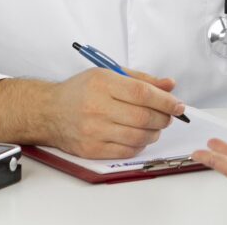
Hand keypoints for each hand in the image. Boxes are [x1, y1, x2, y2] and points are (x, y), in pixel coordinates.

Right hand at [42, 68, 186, 157]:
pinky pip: (126, 151)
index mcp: (103, 84)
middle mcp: (97, 108)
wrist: (48, 111)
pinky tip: (140, 137)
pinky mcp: (91, 149)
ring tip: (155, 127)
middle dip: (164, 118)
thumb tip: (170, 85)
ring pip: (138, 136)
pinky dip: (139, 145)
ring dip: (154, 133)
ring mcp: (93, 131)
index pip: (143, 93)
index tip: (178, 105)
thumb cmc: (81, 90)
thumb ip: (142, 80)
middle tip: (168, 116)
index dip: (166, 101)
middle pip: (143, 117)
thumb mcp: (109, 74)